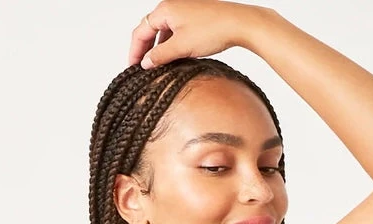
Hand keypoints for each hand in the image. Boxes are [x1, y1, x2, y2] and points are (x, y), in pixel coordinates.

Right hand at [127, 0, 258, 68]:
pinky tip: (175, 56)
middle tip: (142, 68)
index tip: (133, 67)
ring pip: (164, 30)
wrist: (239, 23)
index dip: (134, 51)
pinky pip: (176, 30)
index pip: (140, 31)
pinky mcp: (194, 16)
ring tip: (158, 65)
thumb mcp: (181, 47)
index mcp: (164, 10)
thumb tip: (146, 63)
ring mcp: (184, 9)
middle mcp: (172, 6)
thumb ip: (160, 56)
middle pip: (150, 29)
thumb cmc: (213, 30)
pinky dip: (171, 43)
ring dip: (158, 47)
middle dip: (144, 49)